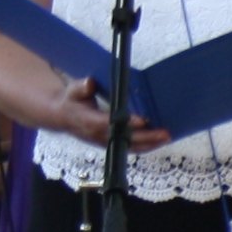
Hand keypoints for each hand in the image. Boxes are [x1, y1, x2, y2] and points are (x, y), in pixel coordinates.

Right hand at [26, 75, 168, 153]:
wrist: (64, 116)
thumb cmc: (71, 101)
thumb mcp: (72, 90)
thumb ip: (81, 87)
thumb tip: (90, 83)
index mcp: (88, 121)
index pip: (109, 123)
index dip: (126, 122)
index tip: (142, 119)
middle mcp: (98, 135)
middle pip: (125, 139)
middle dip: (146, 137)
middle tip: (164, 133)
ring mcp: (106, 142)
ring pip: (130, 147)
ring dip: (149, 144)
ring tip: (166, 137)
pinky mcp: (111, 144)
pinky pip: (130, 147)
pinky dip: (145, 145)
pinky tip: (159, 140)